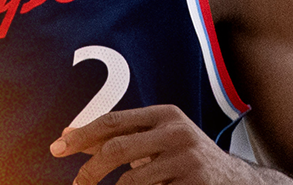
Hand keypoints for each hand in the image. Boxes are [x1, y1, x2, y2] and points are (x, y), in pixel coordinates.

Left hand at [52, 105, 261, 184]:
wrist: (236, 182)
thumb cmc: (185, 159)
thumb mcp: (156, 140)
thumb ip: (118, 137)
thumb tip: (69, 135)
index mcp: (165, 114)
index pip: (113, 120)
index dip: (81, 135)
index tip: (56, 148)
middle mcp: (177, 132)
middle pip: (116, 149)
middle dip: (90, 170)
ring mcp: (188, 160)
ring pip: (131, 181)